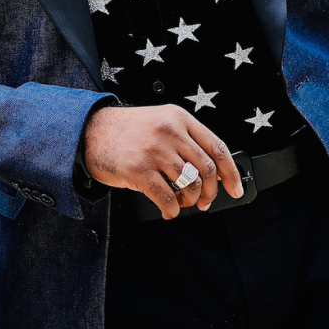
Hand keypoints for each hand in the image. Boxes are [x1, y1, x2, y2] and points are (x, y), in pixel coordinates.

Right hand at [82, 104, 242, 218]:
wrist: (92, 131)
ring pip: (190, 185)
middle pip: (207, 169)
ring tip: (182, 203)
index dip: (231, 172)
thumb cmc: (128, 131)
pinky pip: (168, 199)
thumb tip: (213, 172)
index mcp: (179, 118)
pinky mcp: (139, 170)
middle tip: (205, 202)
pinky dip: (173, 211)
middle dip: (211, 193)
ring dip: (190, 202)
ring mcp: (155, 150)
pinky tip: (168, 210)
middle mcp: (170, 131)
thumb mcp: (161, 122)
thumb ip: (186, 139)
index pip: (217, 147)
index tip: (236, 189)